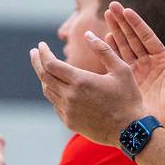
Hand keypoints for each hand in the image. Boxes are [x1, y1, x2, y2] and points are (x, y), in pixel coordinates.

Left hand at [30, 33, 144, 145]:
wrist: (130, 131)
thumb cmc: (128, 98)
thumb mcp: (121, 70)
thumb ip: (103, 50)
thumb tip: (87, 34)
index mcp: (81, 81)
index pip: (51, 64)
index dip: (43, 53)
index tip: (40, 45)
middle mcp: (70, 96)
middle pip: (44, 76)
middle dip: (37, 62)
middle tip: (34, 52)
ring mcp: (68, 111)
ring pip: (48, 91)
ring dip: (44, 78)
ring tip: (46, 69)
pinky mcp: (70, 122)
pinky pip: (56, 105)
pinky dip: (54, 93)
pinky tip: (59, 88)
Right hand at [103, 2, 164, 138]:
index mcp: (164, 62)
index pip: (148, 38)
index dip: (137, 24)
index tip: (127, 10)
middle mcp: (150, 64)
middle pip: (134, 38)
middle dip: (122, 22)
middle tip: (111, 6)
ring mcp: (138, 73)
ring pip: (124, 48)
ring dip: (115, 32)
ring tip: (105, 17)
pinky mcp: (128, 84)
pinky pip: (117, 64)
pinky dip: (110, 52)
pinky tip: (103, 40)